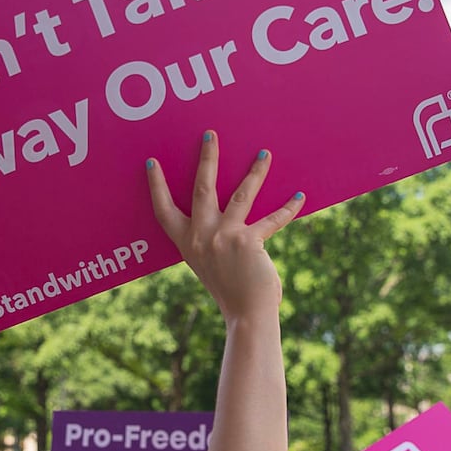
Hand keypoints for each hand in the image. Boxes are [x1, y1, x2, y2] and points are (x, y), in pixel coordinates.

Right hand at [146, 132, 301, 321]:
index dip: (157, 186)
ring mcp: (224, 237)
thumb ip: (211, 241)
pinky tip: (299, 197)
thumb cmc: (230, 291)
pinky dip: (288, 209)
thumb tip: (225, 218)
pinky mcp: (248, 241)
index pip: (164, 210)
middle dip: (207, 158)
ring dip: (255, 172)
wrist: (246, 315)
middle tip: (210, 134)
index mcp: (187, 243)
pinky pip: (272, 220)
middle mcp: (202, 236)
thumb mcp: (209, 264)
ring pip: (240, 193)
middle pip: (202, 187)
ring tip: (264, 154)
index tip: (152, 162)